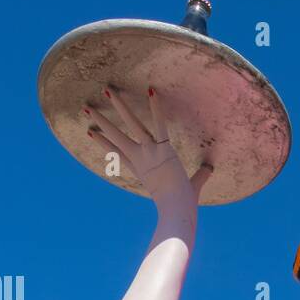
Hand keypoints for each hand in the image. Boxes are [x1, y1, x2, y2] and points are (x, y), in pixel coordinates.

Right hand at [84, 86, 212, 206]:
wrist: (176, 210)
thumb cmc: (183, 204)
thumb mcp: (191, 186)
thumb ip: (201, 176)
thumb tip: (211, 169)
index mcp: (141, 168)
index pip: (117, 152)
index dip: (103, 143)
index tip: (90, 133)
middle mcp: (141, 158)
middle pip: (117, 136)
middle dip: (103, 121)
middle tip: (88, 108)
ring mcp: (150, 152)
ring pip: (132, 124)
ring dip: (119, 106)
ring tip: (107, 90)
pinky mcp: (163, 149)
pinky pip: (160, 124)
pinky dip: (156, 107)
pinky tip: (151, 89)